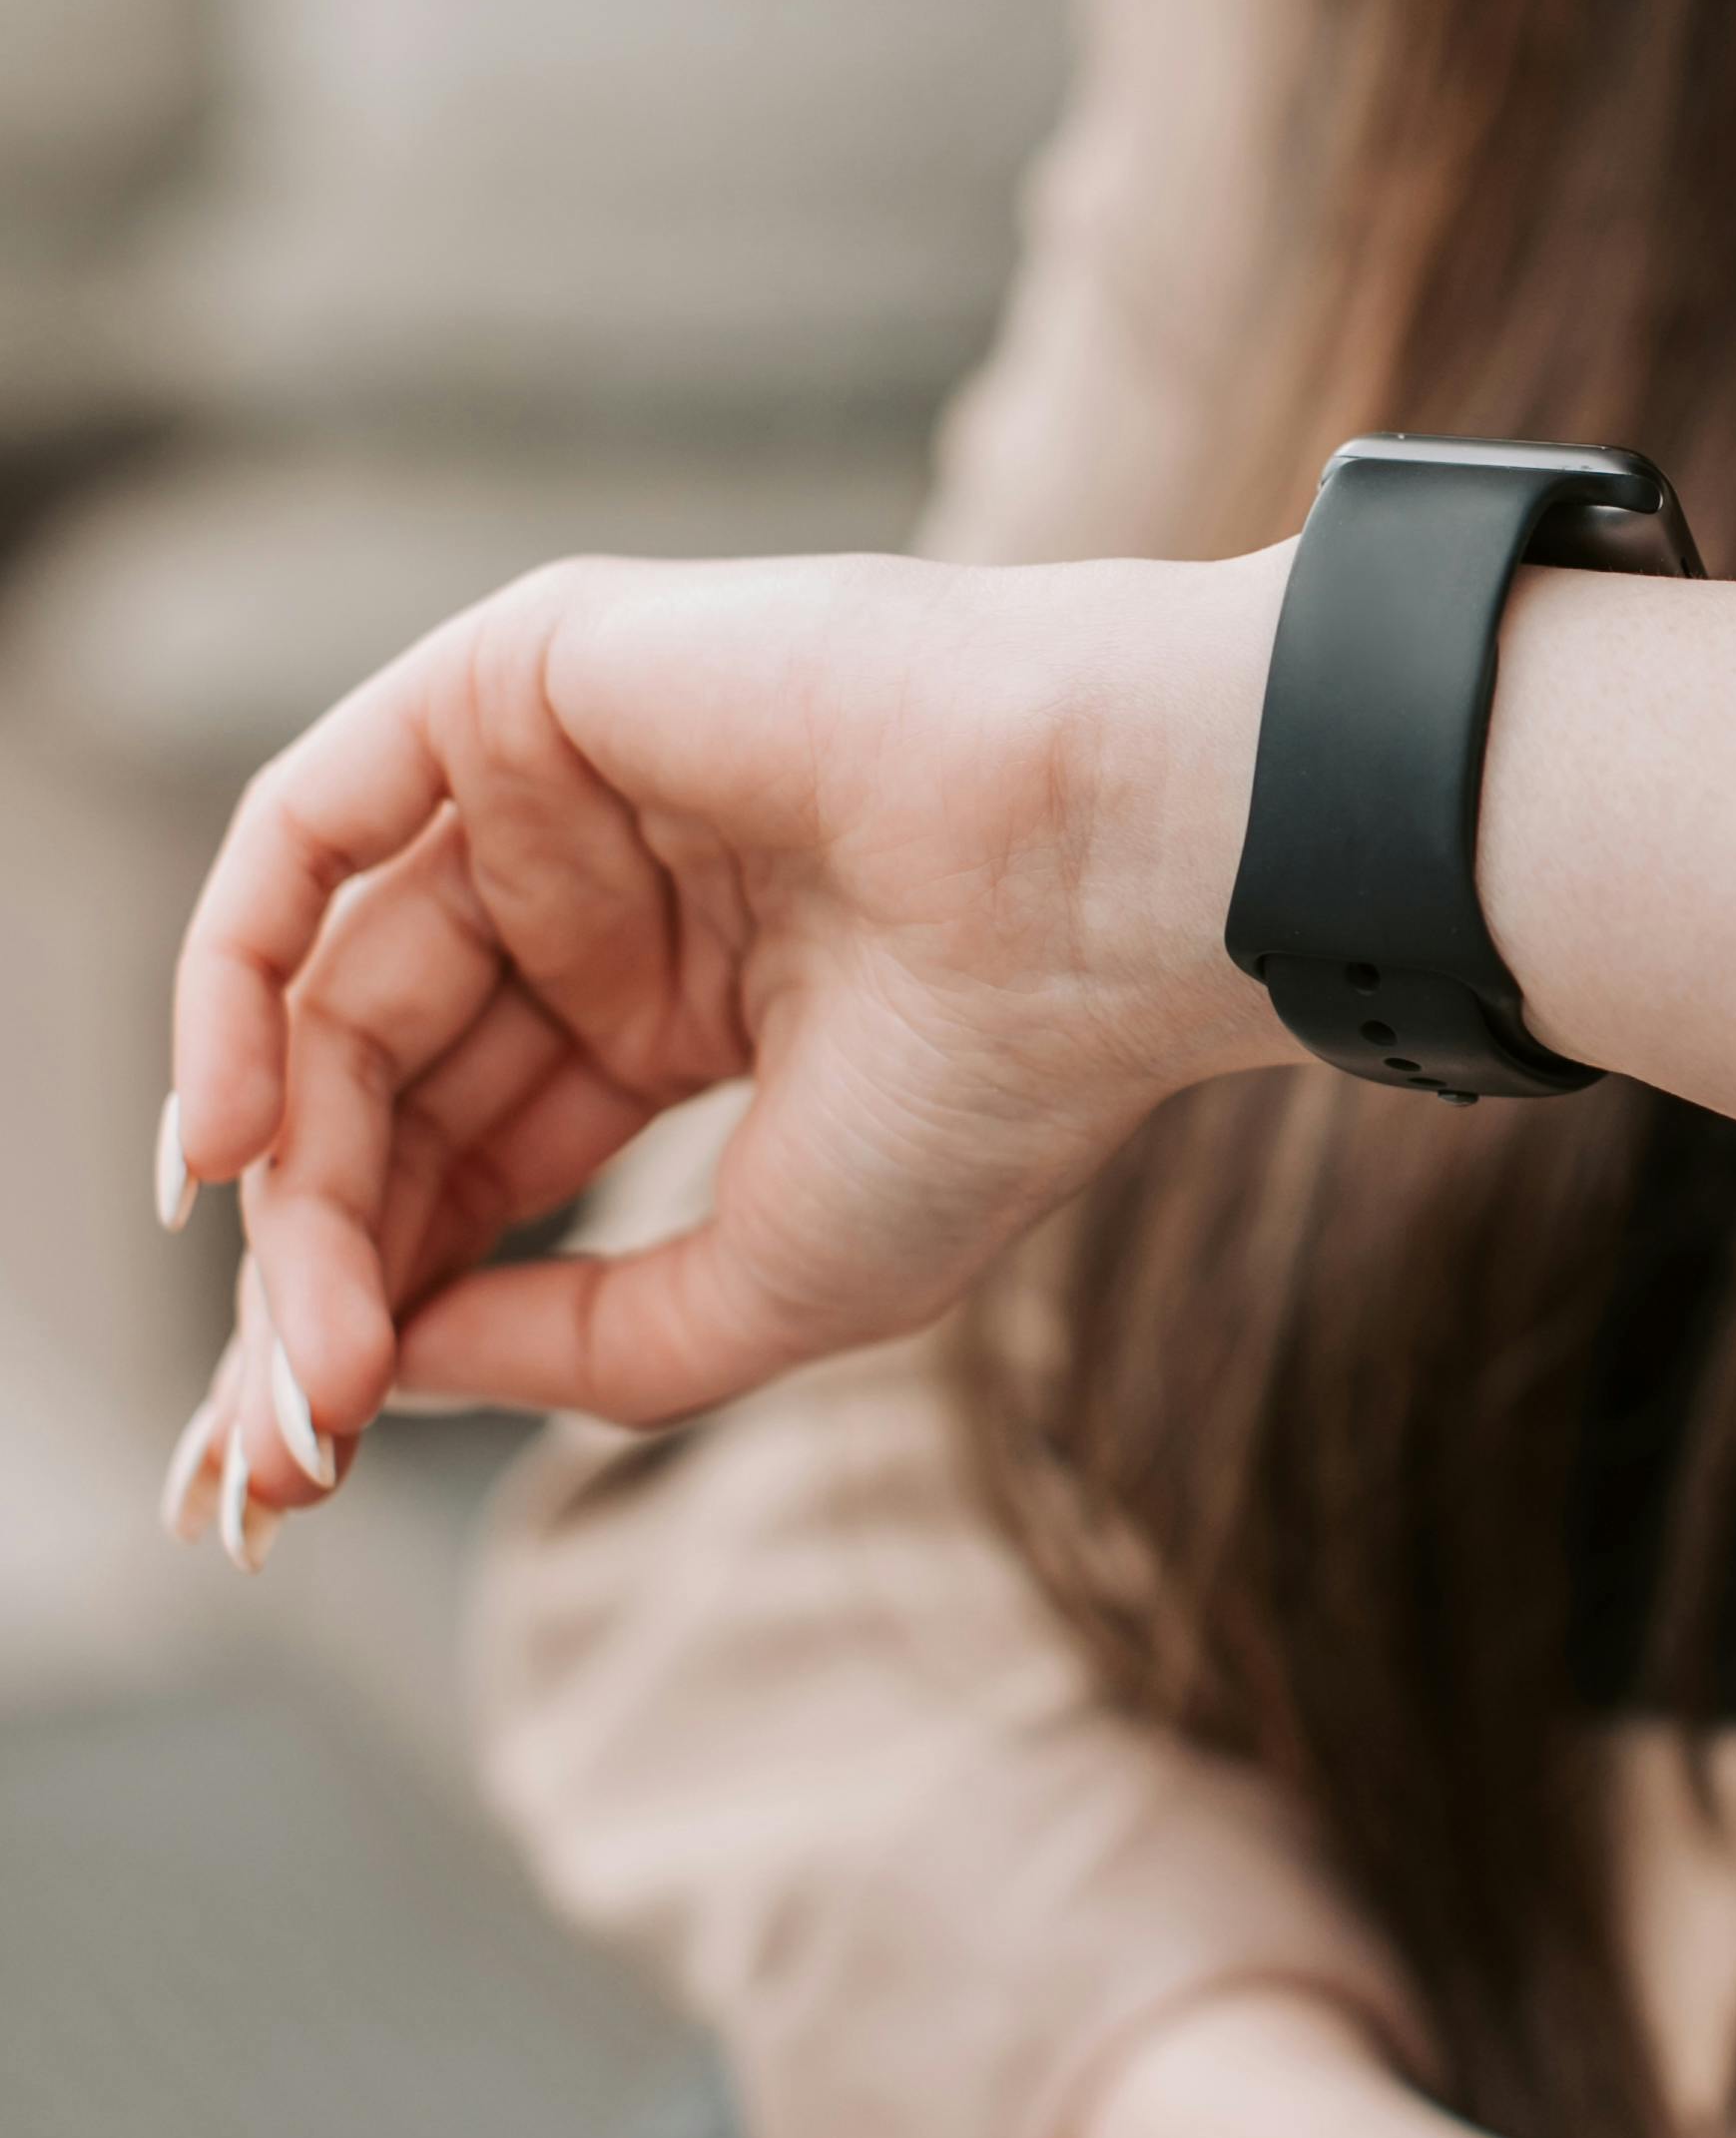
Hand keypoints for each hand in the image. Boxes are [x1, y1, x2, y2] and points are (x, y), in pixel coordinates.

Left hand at [156, 543, 1291, 1557]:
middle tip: (291, 1421)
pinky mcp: (521, 679)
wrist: (1101, 877)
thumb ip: (576, 1342)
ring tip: (293, 1325)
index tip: (318, 1458)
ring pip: (337, 981)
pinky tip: (231, 1141)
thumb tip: (386, 1373)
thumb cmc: (993, 1079)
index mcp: (693, 1009)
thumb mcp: (765, 1284)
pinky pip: (311, 824)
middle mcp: (611, 891)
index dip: (386, 1301)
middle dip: (319, 1259)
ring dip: (283, 1167)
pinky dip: (233, 977)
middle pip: (387, 1086)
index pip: (477, 1160)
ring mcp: (560, 780)